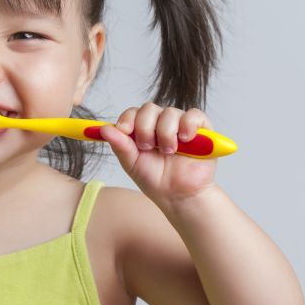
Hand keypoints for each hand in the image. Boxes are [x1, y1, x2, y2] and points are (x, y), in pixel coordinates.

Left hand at [99, 102, 218, 208]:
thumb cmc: (155, 180)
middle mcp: (161, 123)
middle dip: (145, 128)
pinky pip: (193, 115)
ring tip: (169, 152)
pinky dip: (188, 125)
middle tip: (148, 147)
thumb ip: (119, 145)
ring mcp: (181, 125)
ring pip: (170, 112)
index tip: (124, 131)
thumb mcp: (132, 163)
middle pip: (149, 108)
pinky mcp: (201, 129)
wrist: (178, 196)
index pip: (133, 112)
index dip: (127, 119)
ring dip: (166, 133)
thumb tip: (103, 128)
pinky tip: (184, 140)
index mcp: (143, 129)